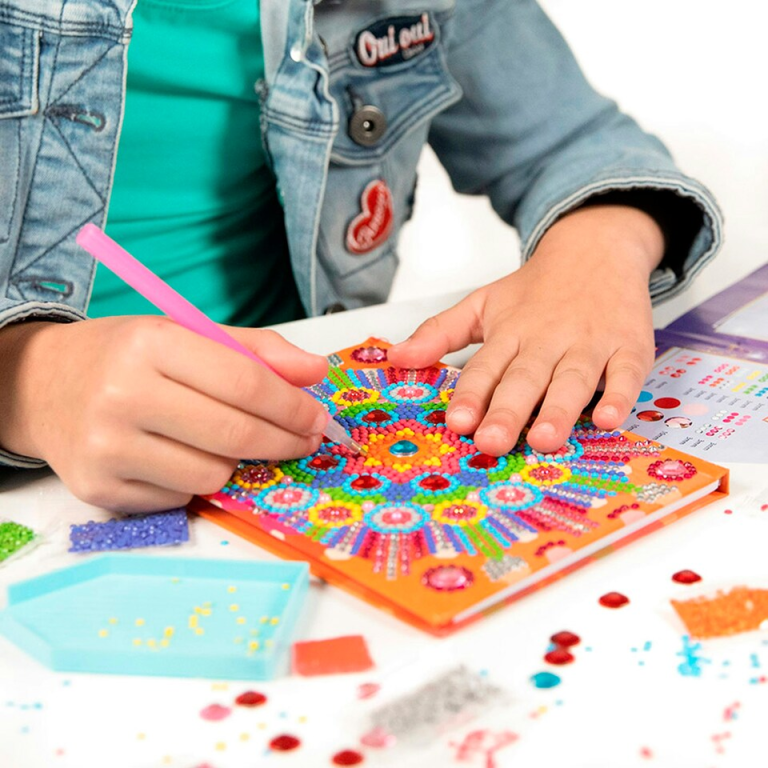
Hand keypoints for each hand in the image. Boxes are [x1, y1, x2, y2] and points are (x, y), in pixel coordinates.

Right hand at [0, 318, 328, 511]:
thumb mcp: (187, 336)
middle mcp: (122, 394)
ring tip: (224, 440)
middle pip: (234, 434)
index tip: (318, 418)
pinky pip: (181, 498)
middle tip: (304, 440)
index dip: (292, 406)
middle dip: (284, 442)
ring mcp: (106, 447)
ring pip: (212, 474)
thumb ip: (257, 350)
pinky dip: (196, 480)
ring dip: (236, 462)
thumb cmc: (125, 358)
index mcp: (150, 343)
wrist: (40, 387)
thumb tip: (318, 371)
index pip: (243, 381)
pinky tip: (182, 456)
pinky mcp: (98, 489)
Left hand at [388, 204, 664, 455]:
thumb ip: (439, 332)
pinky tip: (608, 419)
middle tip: (492, 443)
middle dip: (507, 411)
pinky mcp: (627, 346)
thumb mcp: (481, 304)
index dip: (470, 396)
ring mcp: (588, 344)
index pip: (484, 368)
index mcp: (508, 333)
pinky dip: (619, 395)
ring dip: (558, 409)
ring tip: (543, 439)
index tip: (456, 423)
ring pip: (572, 380)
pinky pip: (626, 374)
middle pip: (524, 379)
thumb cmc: (535, 289)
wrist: (596, 247)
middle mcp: (546, 340)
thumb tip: (395, 358)